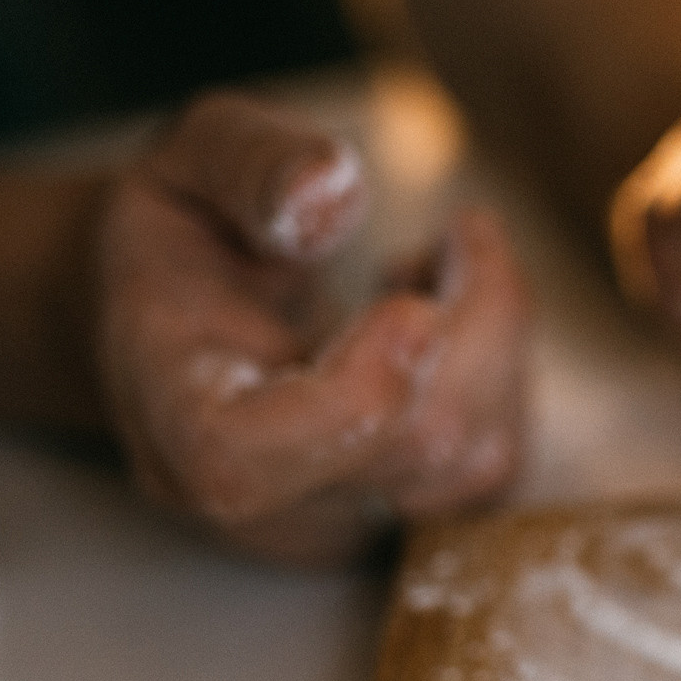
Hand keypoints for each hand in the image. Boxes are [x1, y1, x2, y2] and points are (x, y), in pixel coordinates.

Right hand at [94, 92, 529, 564]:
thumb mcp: (190, 157)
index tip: (413, 305)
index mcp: (173, 413)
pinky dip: (507, 374)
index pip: (248, 459)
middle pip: (409, 448)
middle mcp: (256, 497)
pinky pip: (495, 463)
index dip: (351, 398)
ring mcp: (337, 522)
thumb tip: (331, 189)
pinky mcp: (403, 517)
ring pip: (475, 462)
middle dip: (475, 325)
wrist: (186, 322)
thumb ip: (250, 165)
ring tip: (450, 259)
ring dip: (500, 341)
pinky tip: (459, 314)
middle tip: (466, 230)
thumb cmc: (186, 236)